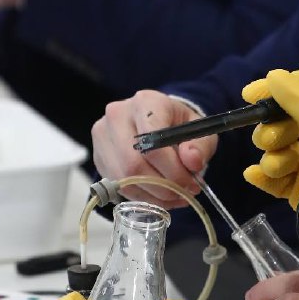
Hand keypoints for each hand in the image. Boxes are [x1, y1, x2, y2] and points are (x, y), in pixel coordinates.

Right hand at [91, 90, 217, 208]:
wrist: (158, 121)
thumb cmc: (178, 125)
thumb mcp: (199, 130)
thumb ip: (200, 146)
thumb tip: (193, 162)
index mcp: (146, 102)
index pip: (153, 142)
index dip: (173, 169)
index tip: (191, 183)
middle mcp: (117, 115)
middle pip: (134, 164)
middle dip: (163, 187)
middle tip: (184, 194)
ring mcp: (103, 136)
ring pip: (125, 179)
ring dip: (153, 196)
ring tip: (175, 197)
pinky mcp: (99, 156)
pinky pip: (118, 186)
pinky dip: (142, 197)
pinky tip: (159, 196)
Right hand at [242, 67, 298, 299]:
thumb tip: (273, 78)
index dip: (285, 85)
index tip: (254, 96)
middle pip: (290, 116)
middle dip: (276, 126)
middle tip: (275, 141)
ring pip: (280, 148)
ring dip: (272, 154)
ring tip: (280, 168)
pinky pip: (277, 178)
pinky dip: (265, 176)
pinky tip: (256, 177)